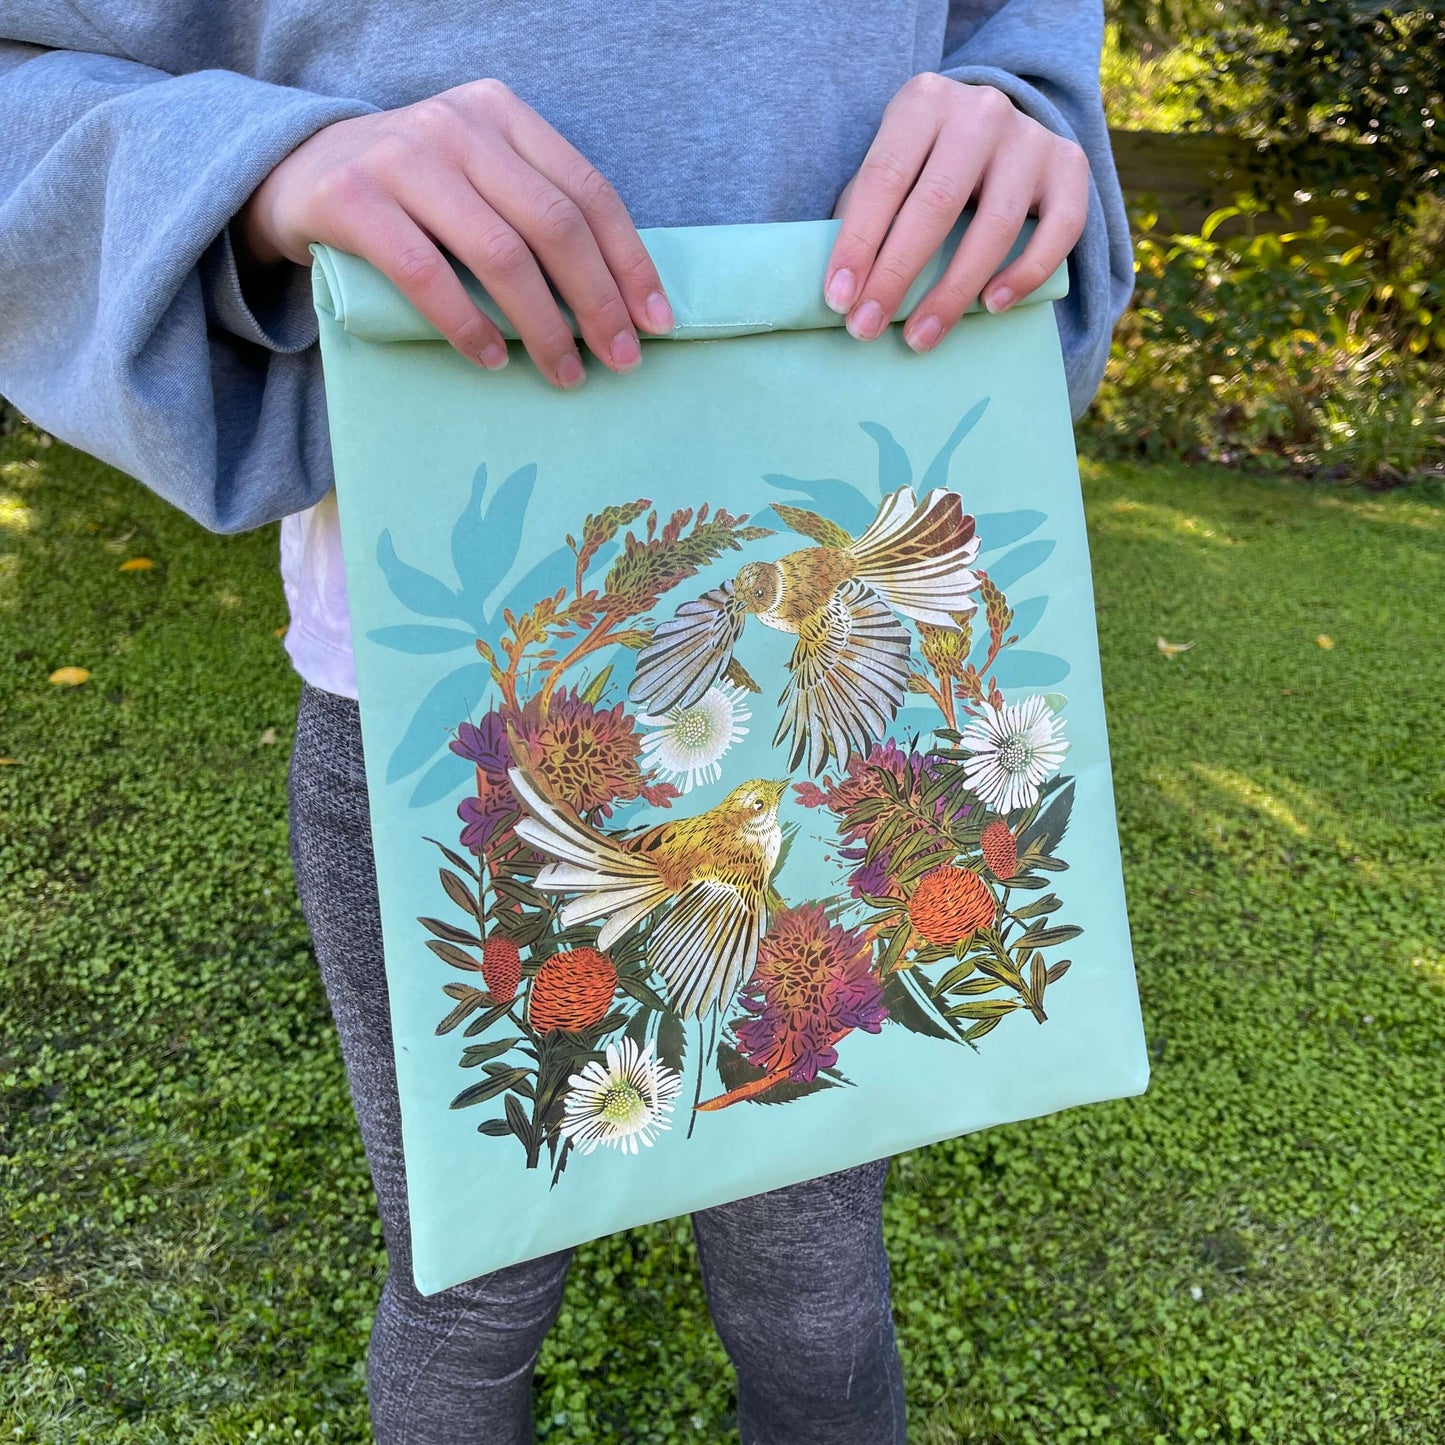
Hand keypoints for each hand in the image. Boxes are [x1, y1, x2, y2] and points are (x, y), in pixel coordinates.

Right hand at [237, 80, 673, 387]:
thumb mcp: (478, 180)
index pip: (589, 193)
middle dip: (597, 302)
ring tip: (563, 372)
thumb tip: (616, 303)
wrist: (297, 171)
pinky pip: (425, 273)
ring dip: (540, 325)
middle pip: (554, 225)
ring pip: (498, 252)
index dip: (630, 263)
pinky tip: (492, 360)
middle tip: (619, 360)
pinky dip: (466, 325)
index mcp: (503, 116)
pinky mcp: (353, 196)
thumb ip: (533, 213)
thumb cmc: (412, 196)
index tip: (656, 323)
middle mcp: (459, 125)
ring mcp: (403, 156)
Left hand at [824, 73, 1089, 351]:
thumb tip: (843, 290)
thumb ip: (865, 213)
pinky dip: (1026, 274)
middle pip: (936, 203)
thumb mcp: (889, 169)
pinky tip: (992, 306)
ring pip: (995, 226)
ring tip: (920, 336)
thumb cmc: (924, 164)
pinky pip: (1060, 229)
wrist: (995, 130)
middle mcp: (981, 110)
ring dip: (954, 292)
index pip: (883, 177)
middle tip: (867, 327)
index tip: (838, 300)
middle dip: (896, 275)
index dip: (857, 243)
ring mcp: (1030, 136)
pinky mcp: (1069, 165)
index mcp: (923, 101)